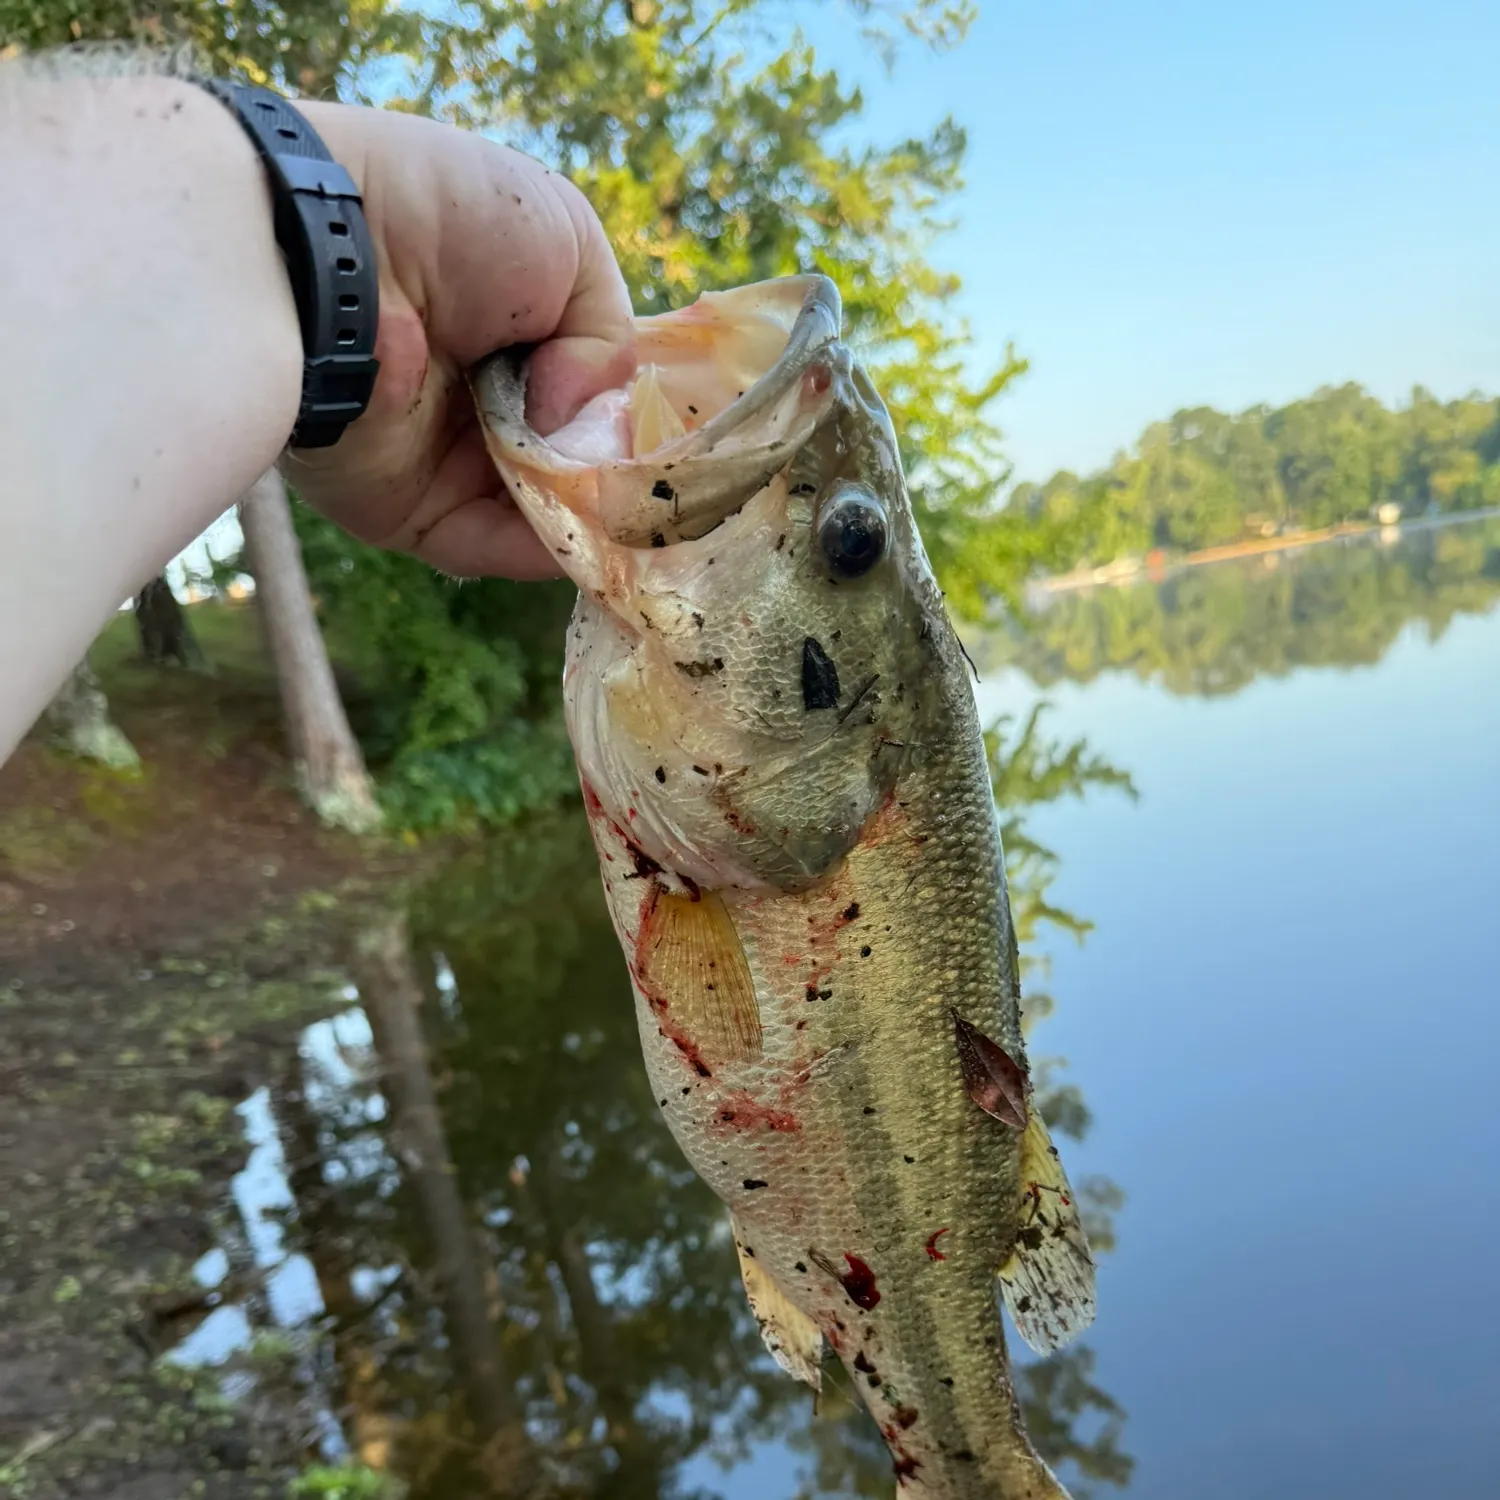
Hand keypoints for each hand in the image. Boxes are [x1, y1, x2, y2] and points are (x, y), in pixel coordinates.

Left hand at [285, 104, 635, 578]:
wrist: (327, 253)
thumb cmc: (446, 218)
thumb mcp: (568, 241)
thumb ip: (608, 337)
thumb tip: (574, 420)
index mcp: (517, 330)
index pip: (596, 391)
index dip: (637, 415)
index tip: (682, 442)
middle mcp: (483, 398)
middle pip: (575, 461)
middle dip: (621, 477)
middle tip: (666, 490)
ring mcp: (447, 459)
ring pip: (542, 513)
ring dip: (592, 519)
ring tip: (640, 520)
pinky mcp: (409, 510)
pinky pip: (491, 547)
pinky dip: (545, 552)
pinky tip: (592, 543)